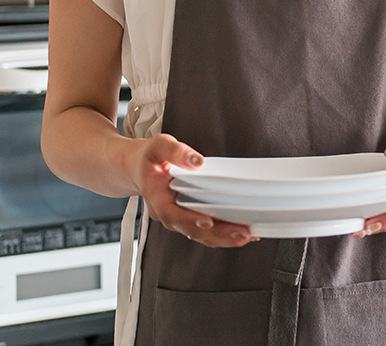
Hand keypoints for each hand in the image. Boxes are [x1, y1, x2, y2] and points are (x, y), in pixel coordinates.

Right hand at [124, 134, 258, 247]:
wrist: (137, 168)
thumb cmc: (149, 158)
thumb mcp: (159, 146)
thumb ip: (176, 152)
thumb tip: (197, 161)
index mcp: (156, 198)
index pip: (173, 214)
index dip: (190, 220)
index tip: (208, 221)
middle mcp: (166, 214)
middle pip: (191, 230)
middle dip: (218, 234)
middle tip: (242, 233)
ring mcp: (177, 219)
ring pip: (200, 235)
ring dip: (224, 238)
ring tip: (247, 235)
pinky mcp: (186, 218)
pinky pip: (203, 231)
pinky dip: (222, 234)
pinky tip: (240, 232)